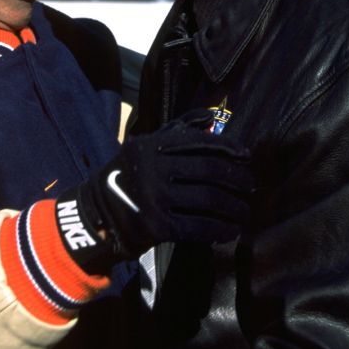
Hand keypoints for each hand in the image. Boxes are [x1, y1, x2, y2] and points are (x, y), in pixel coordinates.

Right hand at [54, 112, 253, 274]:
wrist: (97, 216)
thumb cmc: (129, 178)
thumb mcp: (144, 147)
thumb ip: (177, 131)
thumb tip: (211, 117)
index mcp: (152, 145)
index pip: (200, 143)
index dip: (229, 149)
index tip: (246, 157)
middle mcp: (154, 169)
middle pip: (210, 171)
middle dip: (237, 179)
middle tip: (250, 187)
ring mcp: (155, 198)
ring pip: (209, 200)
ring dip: (234, 206)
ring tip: (244, 210)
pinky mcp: (157, 227)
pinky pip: (199, 226)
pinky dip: (221, 228)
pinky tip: (231, 230)